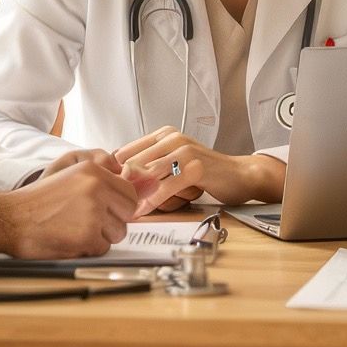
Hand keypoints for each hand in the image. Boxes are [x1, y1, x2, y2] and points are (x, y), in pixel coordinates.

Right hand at [0, 154, 140, 258]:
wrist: (9, 219)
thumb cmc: (38, 201)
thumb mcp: (71, 176)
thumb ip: (105, 179)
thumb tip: (145, 184)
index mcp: (93, 171)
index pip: (130, 193)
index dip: (119, 206)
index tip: (106, 211)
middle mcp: (96, 187)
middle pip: (128, 214)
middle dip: (113, 222)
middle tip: (87, 222)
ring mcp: (92, 212)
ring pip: (118, 233)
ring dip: (100, 237)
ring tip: (74, 229)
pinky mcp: (86, 236)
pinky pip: (103, 249)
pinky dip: (88, 249)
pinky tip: (68, 240)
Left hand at [116, 126, 284, 215]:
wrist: (241, 175)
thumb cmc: (207, 173)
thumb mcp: (175, 163)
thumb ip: (151, 166)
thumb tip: (120, 177)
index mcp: (164, 135)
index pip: (126, 152)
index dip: (114, 173)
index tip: (106, 191)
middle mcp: (172, 138)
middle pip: (133, 163)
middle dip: (121, 187)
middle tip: (110, 204)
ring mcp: (184, 151)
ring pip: (146, 176)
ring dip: (133, 196)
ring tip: (122, 210)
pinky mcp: (194, 168)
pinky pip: (164, 187)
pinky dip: (151, 201)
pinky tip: (143, 211)